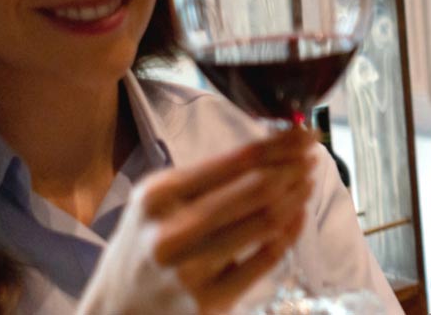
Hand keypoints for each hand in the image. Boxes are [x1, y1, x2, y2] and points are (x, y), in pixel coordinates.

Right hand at [78, 129, 317, 314]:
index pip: (236, 160)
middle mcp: (172, 231)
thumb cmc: (145, 245)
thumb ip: (206, 178)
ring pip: (266, 223)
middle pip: (257, 189)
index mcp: (159, 196)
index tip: (306, 134)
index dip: (280, 145)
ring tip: (309, 183)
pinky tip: (299, 217)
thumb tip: (274, 146)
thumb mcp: (158, 202)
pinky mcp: (210, 299)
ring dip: (297, 197)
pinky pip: (266, 259)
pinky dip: (291, 233)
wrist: (116, 308)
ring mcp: (191, 269)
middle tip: (314, 157)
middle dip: (295, 168)